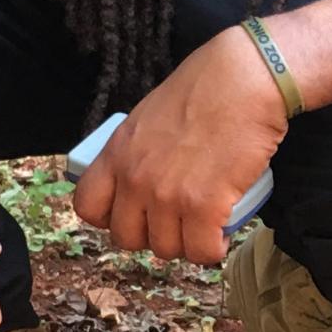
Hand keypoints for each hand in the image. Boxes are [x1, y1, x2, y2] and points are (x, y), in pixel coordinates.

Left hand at [73, 27, 288, 265]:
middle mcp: (135, 179)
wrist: (243, 80)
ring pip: (167, 249)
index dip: (110, 217)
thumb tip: (142, 177)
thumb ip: (137, 151)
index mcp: (117, 153)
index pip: (88, 206)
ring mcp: (167, 196)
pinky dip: (213, 248)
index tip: (133, 213)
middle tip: (174, 221)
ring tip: (203, 225)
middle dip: (151, 235)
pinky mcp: (204, 207)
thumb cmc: (205, 88)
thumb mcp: (150, 117)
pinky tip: (222, 234)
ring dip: (186, 243)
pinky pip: (202, 251)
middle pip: (126, 238)